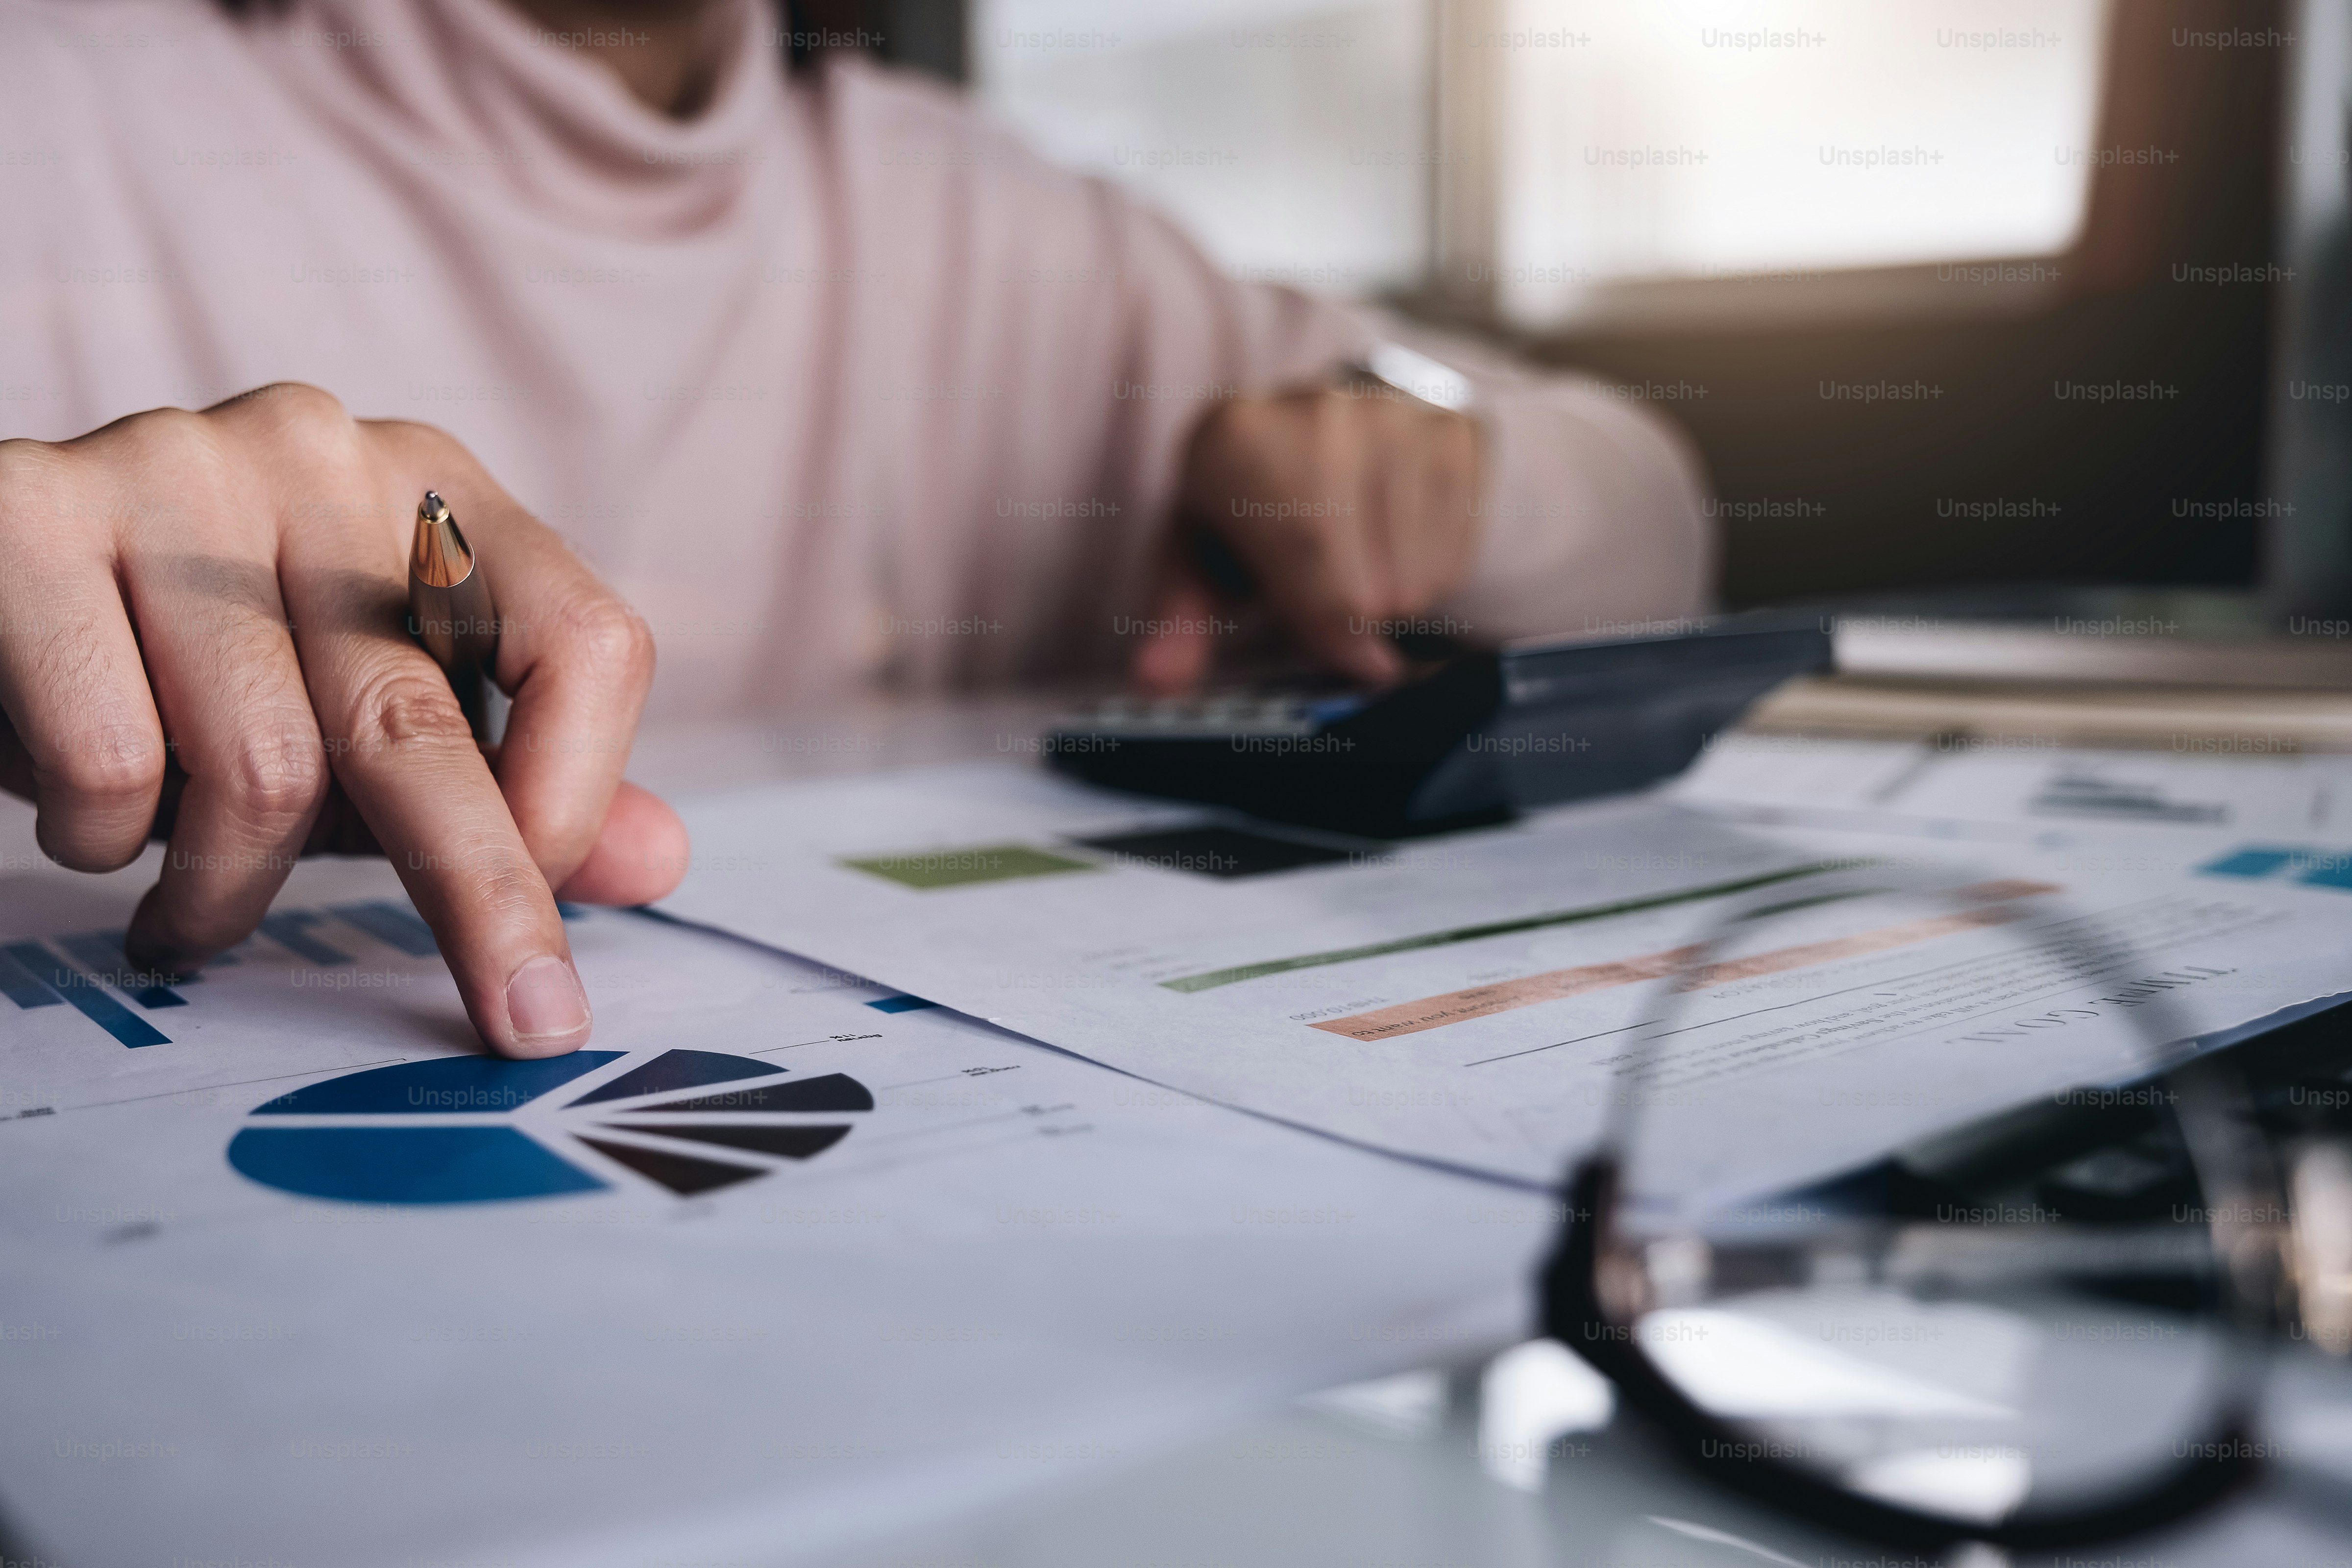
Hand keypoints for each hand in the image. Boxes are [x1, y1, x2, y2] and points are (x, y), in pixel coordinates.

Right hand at [0, 385, 687, 1056]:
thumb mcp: (372, 727)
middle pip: (426, 724)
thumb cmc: (203, 678)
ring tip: (191, 901)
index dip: (578, 801)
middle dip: (478, 901)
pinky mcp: (28, 511)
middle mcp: (319, 452)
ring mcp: (173, 465)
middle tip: (515, 1021)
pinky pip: (112, 758)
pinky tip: (94, 818)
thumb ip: (519, 793)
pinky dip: (106, 838)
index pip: (588, 643)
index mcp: (436, 490)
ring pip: (261, 766)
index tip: (546, 919)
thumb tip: (659, 863)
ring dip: (227, 889)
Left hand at [1135, 380, 1481, 692]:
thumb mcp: (1196, 555)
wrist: (1314, 420)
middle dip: (1355, 616)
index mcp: (1237, 439)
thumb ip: (1178, 621)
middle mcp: (1321, 413)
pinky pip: (1458, 551)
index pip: (1307, 554)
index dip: (1330, 626)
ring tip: (1356, 557)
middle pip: (1372, 584)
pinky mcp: (1455, 431)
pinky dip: (1432, 568)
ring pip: (1421, 576)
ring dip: (1395, 593)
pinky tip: (1396, 535)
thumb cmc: (1247, 503)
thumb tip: (1156, 680)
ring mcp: (1396, 416)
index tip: (1354, 666)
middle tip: (1328, 599)